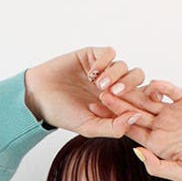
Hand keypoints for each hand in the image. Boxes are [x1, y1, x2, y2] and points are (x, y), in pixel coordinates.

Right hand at [24, 46, 147, 137]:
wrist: (38, 96)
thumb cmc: (63, 115)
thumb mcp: (90, 127)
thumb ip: (115, 127)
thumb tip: (138, 117)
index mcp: (116, 105)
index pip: (139, 99)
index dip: (142, 100)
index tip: (135, 103)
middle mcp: (113, 87)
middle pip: (137, 78)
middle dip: (130, 85)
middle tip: (115, 92)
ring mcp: (104, 70)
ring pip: (124, 66)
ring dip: (114, 74)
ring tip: (98, 85)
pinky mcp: (93, 56)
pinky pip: (110, 53)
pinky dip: (104, 61)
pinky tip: (91, 72)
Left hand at [91, 78, 181, 180]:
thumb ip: (157, 165)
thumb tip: (136, 151)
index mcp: (156, 143)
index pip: (129, 129)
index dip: (113, 120)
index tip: (96, 112)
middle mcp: (162, 125)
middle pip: (135, 110)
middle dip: (117, 101)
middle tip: (98, 90)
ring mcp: (174, 111)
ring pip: (149, 97)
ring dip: (134, 90)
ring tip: (117, 81)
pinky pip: (171, 90)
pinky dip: (161, 86)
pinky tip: (149, 83)